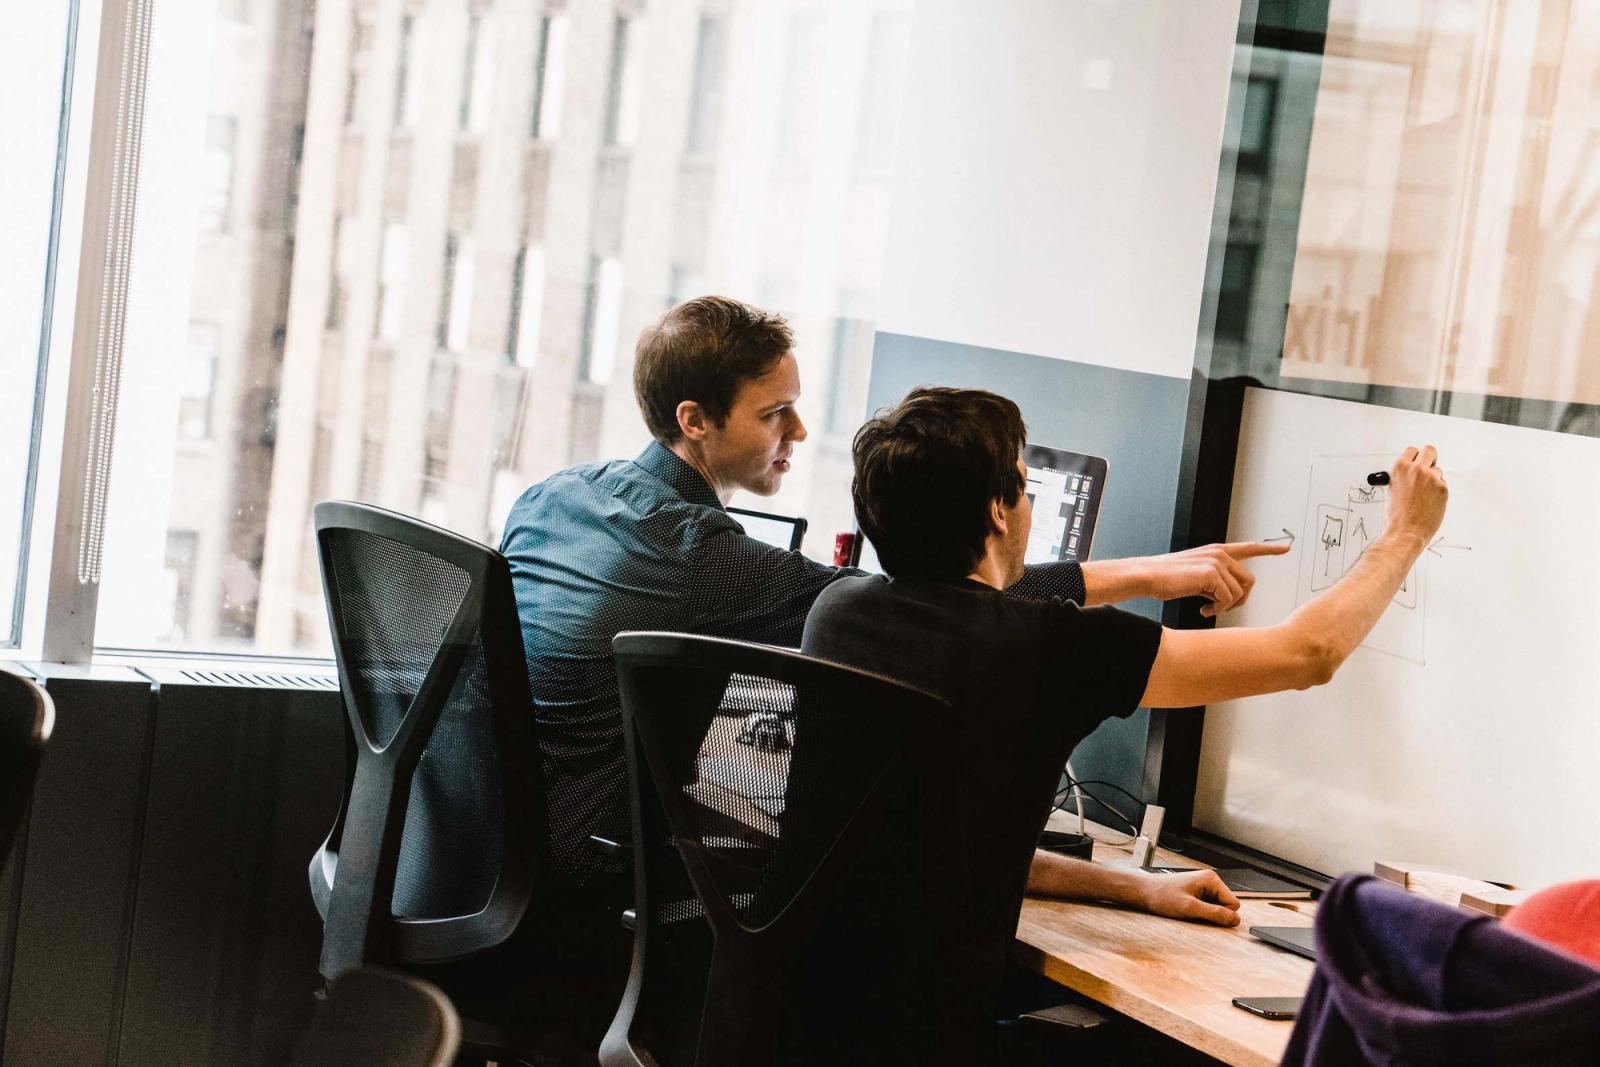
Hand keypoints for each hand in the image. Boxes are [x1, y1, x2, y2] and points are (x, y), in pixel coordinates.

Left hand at [1135, 868, 1240, 926]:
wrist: (1144, 892)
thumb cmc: (1162, 896)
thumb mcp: (1190, 908)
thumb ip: (1214, 914)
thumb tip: (1235, 920)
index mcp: (1211, 879)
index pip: (1234, 904)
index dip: (1222, 914)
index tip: (1204, 915)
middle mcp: (1210, 880)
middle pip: (1226, 905)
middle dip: (1213, 913)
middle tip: (1194, 912)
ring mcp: (1203, 885)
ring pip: (1217, 907)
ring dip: (1206, 913)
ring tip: (1188, 909)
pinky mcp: (1197, 891)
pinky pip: (1208, 906)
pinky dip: (1200, 911)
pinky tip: (1186, 908)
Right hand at [1142, 542, 1290, 616]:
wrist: (1148, 576)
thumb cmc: (1167, 578)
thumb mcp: (1195, 575)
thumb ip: (1215, 579)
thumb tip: (1226, 596)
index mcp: (1217, 551)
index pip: (1249, 547)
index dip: (1269, 549)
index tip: (1286, 548)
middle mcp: (1220, 554)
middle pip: (1249, 581)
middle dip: (1239, 600)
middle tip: (1221, 608)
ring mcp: (1217, 562)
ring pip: (1239, 593)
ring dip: (1225, 607)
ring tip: (1207, 608)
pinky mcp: (1212, 574)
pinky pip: (1227, 599)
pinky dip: (1217, 609)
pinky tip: (1203, 608)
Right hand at [1384, 445, 1447, 541]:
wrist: (1406, 530)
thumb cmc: (1397, 515)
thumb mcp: (1393, 489)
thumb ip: (1404, 477)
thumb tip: (1412, 473)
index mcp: (1401, 468)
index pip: (1413, 451)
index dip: (1415, 458)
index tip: (1416, 463)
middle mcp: (1417, 469)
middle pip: (1430, 451)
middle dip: (1430, 458)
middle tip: (1428, 468)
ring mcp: (1431, 478)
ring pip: (1438, 470)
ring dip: (1434, 479)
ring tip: (1425, 494)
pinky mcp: (1442, 488)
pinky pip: (1443, 484)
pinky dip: (1438, 491)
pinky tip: (1430, 501)